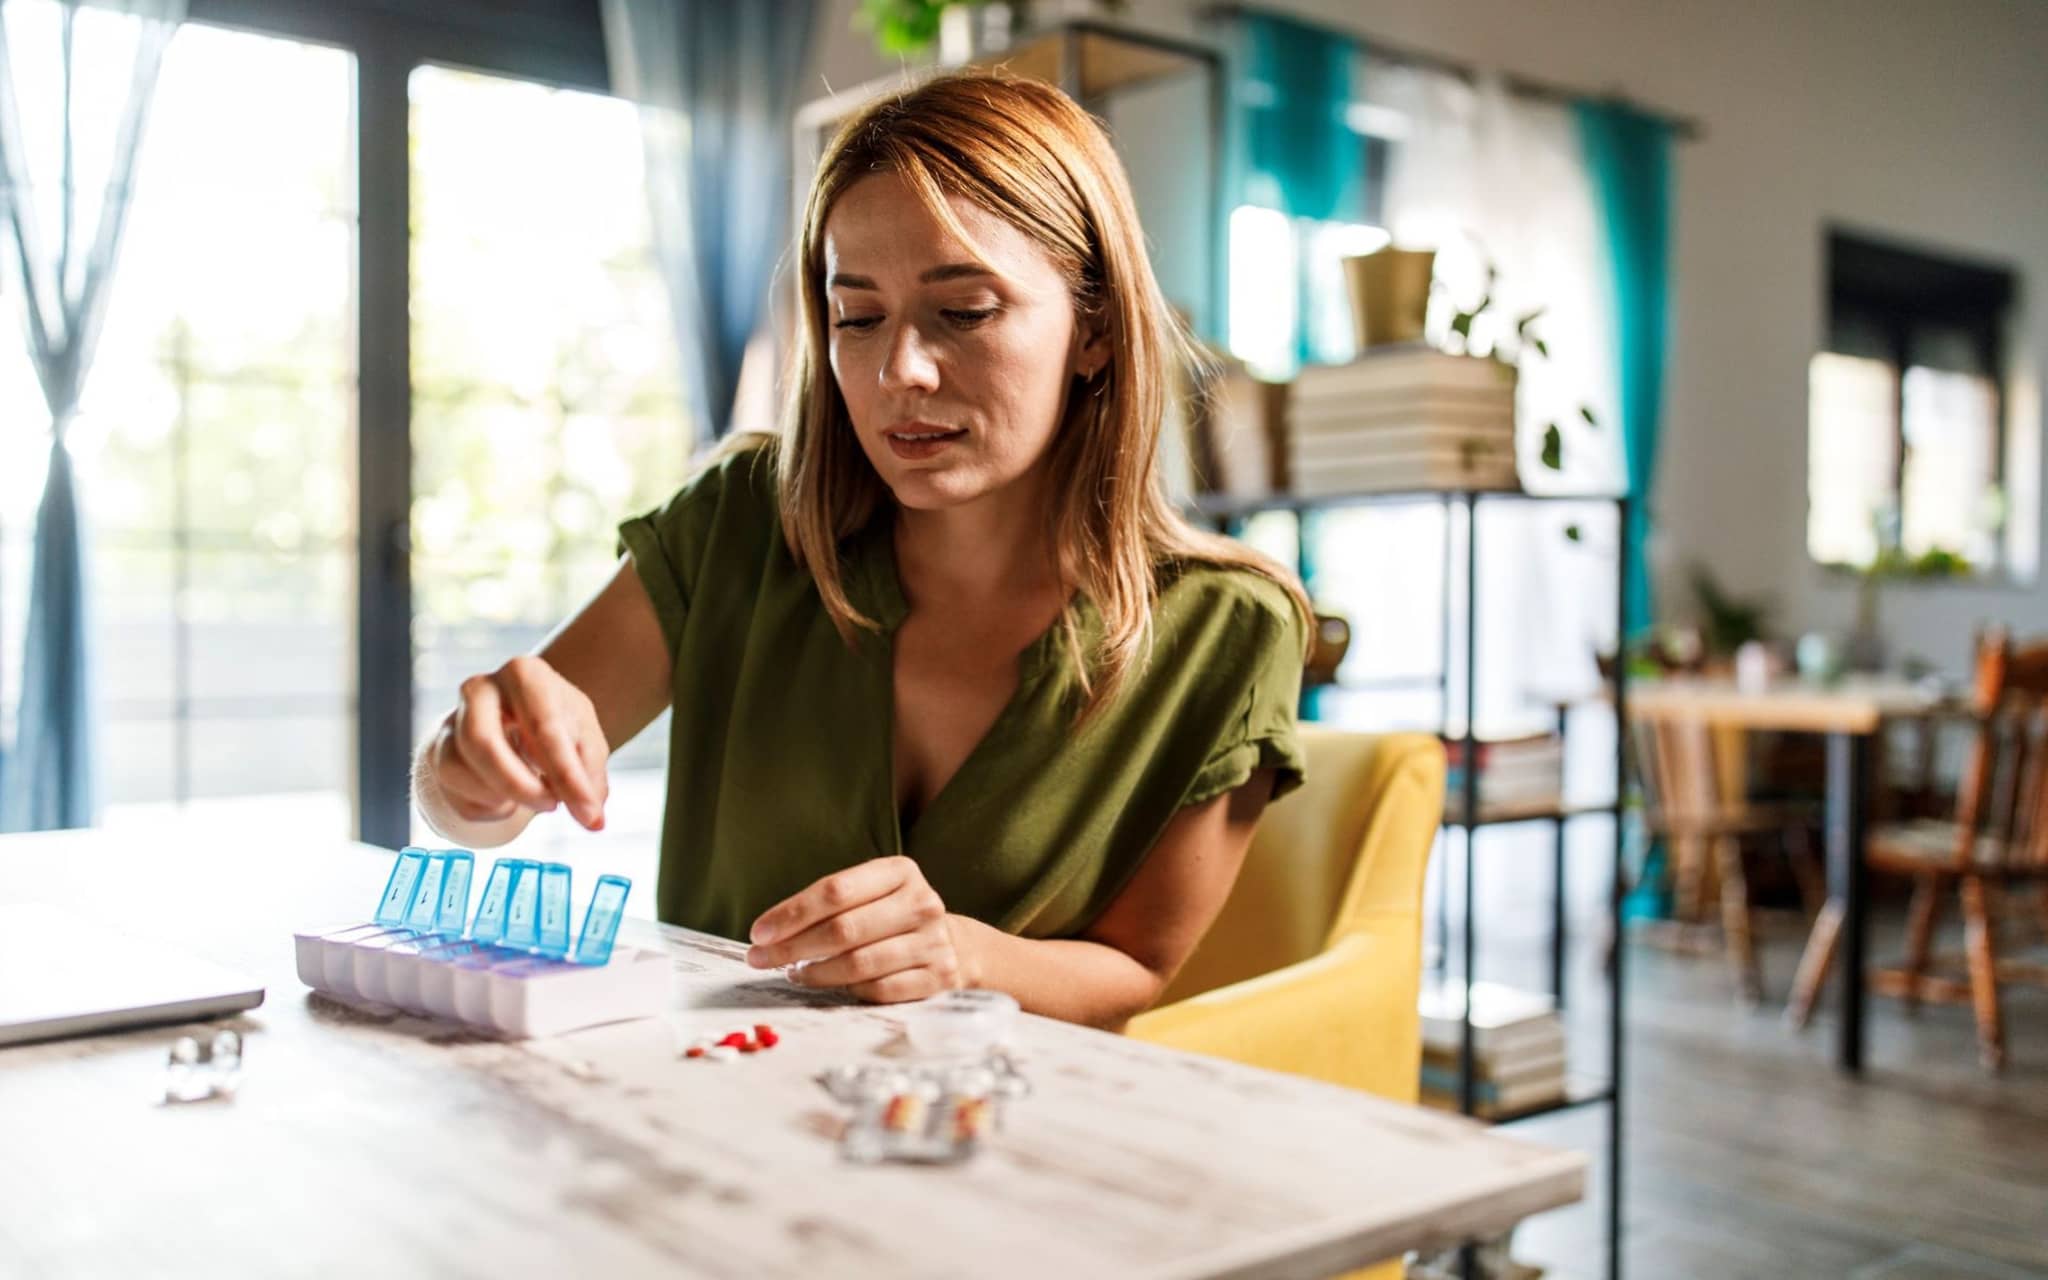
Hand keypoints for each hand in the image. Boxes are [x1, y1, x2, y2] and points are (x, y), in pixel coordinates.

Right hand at [421, 655, 608, 830]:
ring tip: (534, 797)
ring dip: (501, 797)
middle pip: (481, 742)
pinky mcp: (437, 754)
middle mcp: (479, 690)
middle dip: (518, 786)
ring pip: (458, 770)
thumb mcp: (585, 740)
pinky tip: (509, 799)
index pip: (542, 726)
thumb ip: (589, 776)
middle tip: (551, 806)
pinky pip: (454, 795)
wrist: (518, 720)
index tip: (589, 814)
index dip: (567, 777)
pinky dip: (487, 808)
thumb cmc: (555, 726)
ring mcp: (451, 721)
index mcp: (524, 674)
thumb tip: (593, 819)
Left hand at [745, 856, 969, 1002]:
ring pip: (859, 964)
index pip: (835, 890)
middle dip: (793, 947)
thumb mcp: (870, 894)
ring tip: (793, 973)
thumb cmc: (892, 917)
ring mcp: (933, 942)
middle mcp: (922, 903)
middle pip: (844, 929)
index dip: (791, 913)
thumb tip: (768, 934)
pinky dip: (848, 991)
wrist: (955, 945)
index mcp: (900, 872)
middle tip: (760, 959)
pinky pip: (879, 990)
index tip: (759, 933)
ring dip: (816, 973)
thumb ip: (828, 906)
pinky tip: (830, 986)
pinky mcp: (937, 977)